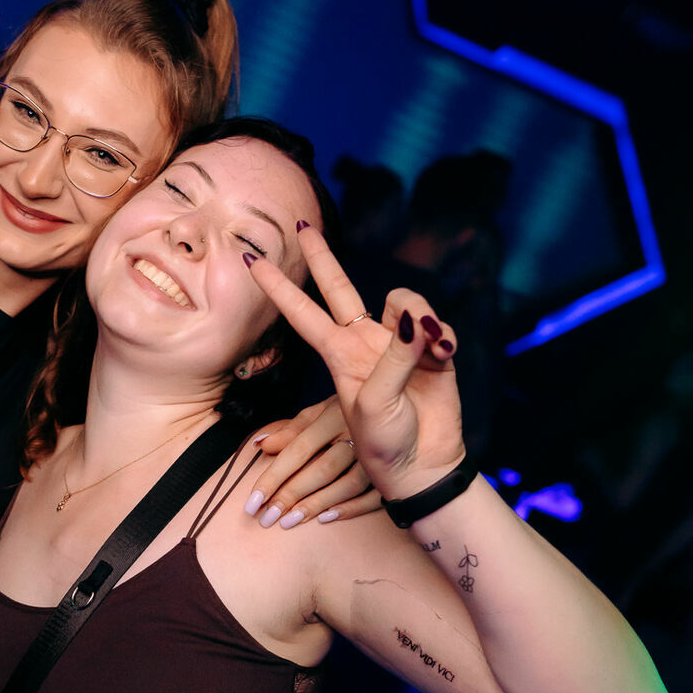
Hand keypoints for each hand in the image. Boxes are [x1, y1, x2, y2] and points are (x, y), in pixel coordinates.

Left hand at [242, 396, 382, 526]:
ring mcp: (378, 454)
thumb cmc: (351, 409)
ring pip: (347, 485)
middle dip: (291, 495)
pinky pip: (373, 495)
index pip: (298, 450)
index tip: (252, 501)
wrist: (395, 403)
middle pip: (321, 470)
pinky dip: (350, 508)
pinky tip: (326, 518)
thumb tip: (259, 445)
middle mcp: (358, 434)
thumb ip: (291, 429)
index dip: (273, 477)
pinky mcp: (392, 471)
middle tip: (267, 518)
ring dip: (316, 505)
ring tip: (289, 521)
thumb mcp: (322, 410)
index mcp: (335, 415)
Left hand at [251, 228, 465, 501]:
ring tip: (428, 342)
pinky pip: (438, 326)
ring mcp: (399, 345)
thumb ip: (395, 357)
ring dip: (417, 312)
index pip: (302, 312)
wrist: (422, 467)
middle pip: (339, 288)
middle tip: (302, 226)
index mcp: (338, 355)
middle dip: (321, 257)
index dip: (278, 287)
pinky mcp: (433, 353)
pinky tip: (442, 353)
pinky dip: (442, 335)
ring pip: (404, 301)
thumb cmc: (385, 443)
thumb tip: (418, 320)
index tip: (249, 260)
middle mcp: (365, 342)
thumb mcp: (374, 403)